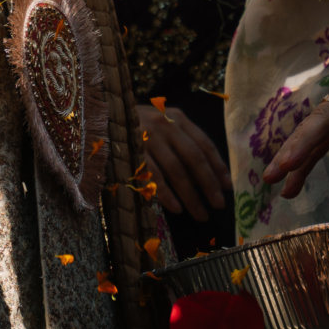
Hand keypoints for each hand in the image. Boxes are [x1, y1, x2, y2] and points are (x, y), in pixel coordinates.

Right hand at [135, 102, 232, 222]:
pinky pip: (153, 176)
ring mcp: (147, 138)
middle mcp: (165, 125)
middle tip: (218, 205)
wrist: (101, 115)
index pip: (204, 144)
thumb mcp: (162, 123)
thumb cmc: (136, 125)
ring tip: (200, 214)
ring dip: (190, 195)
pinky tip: (176, 208)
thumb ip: (182, 140)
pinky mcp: (131, 151)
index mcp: (177, 118)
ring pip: (176, 170)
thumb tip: (208, 174)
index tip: (228, 187)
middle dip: (209, 184)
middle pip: (194, 158)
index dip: (218, 167)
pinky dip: (166, 194)